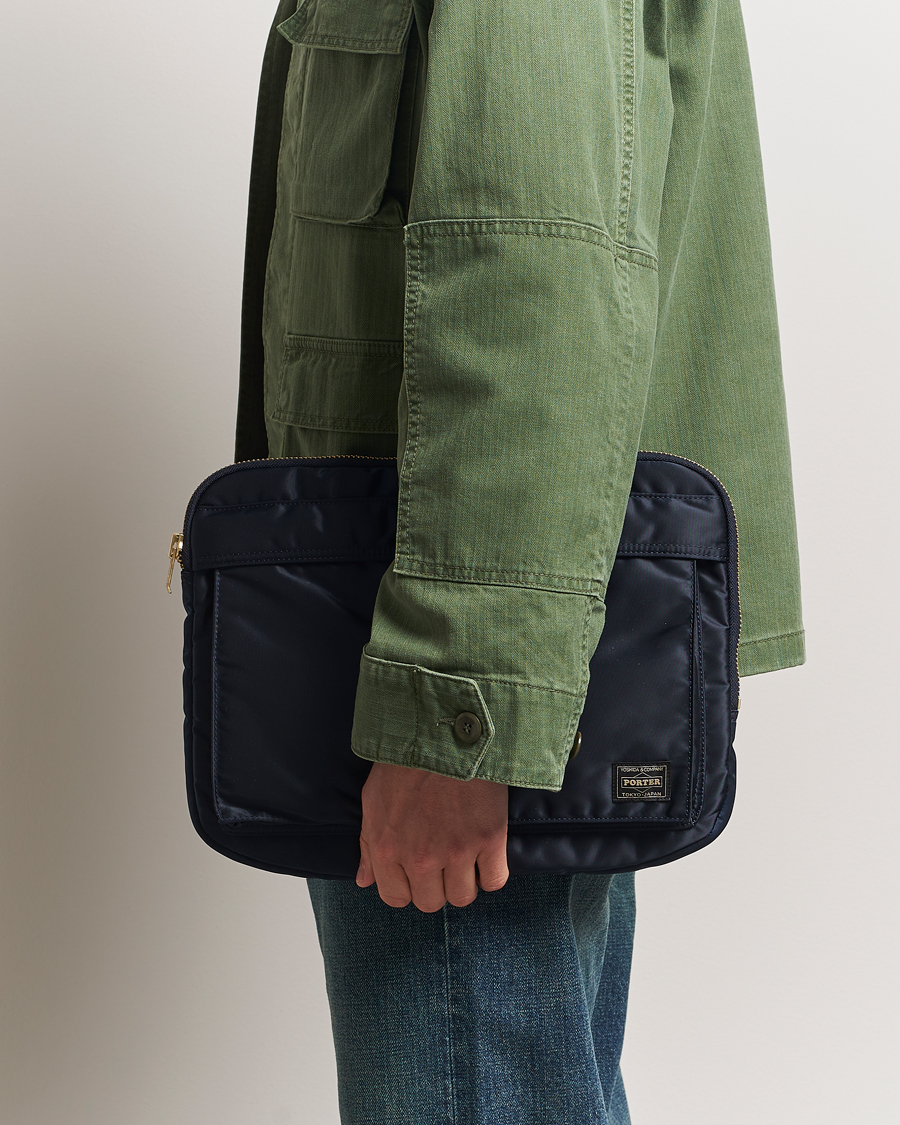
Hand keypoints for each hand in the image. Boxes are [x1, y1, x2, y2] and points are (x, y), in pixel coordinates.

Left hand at [356, 761, 508, 911]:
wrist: (445, 730)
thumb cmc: (405, 761)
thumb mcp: (373, 799)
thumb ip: (368, 844)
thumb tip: (364, 880)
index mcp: (387, 849)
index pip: (395, 897)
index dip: (407, 887)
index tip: (417, 873)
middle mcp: (420, 857)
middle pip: (431, 902)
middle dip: (435, 885)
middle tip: (442, 860)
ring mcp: (456, 851)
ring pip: (463, 897)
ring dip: (464, 881)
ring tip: (465, 857)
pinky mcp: (488, 839)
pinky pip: (494, 880)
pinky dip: (491, 872)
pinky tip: (486, 854)